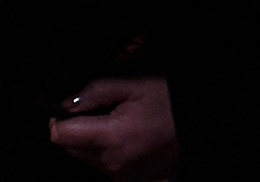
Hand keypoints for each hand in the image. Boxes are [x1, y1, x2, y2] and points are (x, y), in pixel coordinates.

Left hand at [50, 77, 178, 178]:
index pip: (61, 136)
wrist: (199, 129)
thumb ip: (97, 91)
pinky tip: (127, 138)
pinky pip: (102, 164)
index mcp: (110, 136)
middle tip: (101, 113)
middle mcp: (109, 161)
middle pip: (71, 148)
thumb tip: (66, 104)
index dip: (59, 120)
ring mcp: (118, 174)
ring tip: (118, 124)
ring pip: (86, 157)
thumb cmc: (170, 102)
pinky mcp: (125, 180)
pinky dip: (106, 151)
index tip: (71, 109)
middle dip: (76, 130)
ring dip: (91, 141)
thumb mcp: (136, 85)